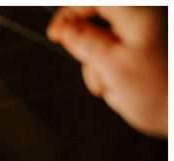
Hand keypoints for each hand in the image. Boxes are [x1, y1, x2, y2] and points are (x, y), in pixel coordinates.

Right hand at [47, 6, 166, 136]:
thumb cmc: (163, 94)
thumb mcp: (112, 67)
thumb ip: (84, 44)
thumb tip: (65, 29)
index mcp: (139, 15)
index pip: (95, 2)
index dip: (69, 14)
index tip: (55, 33)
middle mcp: (145, 22)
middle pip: (98, 27)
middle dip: (89, 53)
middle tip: (96, 73)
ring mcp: (148, 40)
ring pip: (106, 47)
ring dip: (100, 70)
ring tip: (114, 88)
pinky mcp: (148, 55)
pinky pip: (118, 60)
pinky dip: (113, 75)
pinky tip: (123, 89)